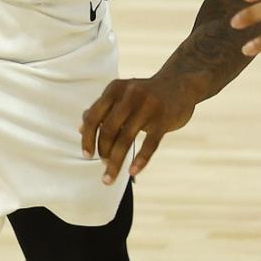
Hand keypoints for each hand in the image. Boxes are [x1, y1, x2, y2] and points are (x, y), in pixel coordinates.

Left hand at [80, 74, 196, 183]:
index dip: (87, 138)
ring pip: (126, 139)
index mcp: (115, 89)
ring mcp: (148, 106)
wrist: (180, 83)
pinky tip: (132, 172)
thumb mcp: (122, 95)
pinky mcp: (164, 119)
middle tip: (103, 164)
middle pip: (108, 129)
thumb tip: (80, 129)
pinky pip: (150, 144)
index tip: (86, 155)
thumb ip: (102, 109)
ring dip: (115, 161)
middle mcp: (130, 95)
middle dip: (102, 151)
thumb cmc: (145, 94)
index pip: (93, 116)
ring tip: (110, 177)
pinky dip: (140, 160)